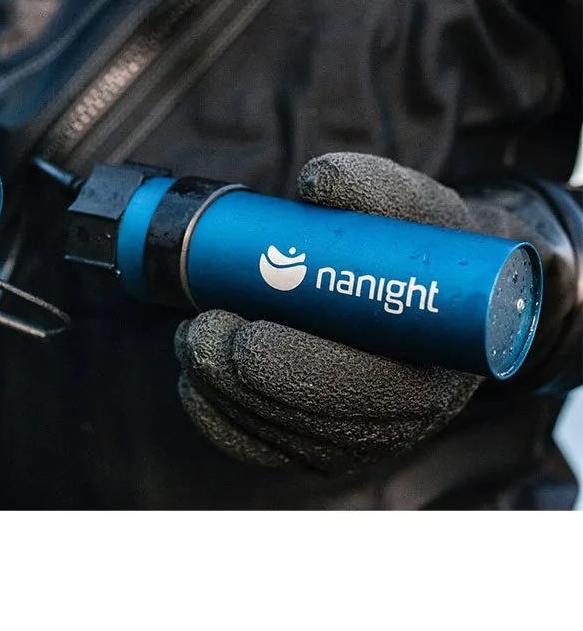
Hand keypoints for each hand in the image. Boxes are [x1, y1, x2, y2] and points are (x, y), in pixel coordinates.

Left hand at [175, 151, 579, 473]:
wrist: (431, 288)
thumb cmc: (423, 249)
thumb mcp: (422, 210)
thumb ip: (380, 190)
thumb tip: (318, 181)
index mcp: (439, 367)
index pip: (369, 388)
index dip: (298, 367)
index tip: (247, 331)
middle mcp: (403, 418)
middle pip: (313, 423)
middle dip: (241, 382)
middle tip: (199, 332)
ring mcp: (358, 439)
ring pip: (278, 439)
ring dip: (221, 394)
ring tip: (190, 339)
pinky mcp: (317, 444)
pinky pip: (261, 448)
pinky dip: (218, 418)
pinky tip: (194, 380)